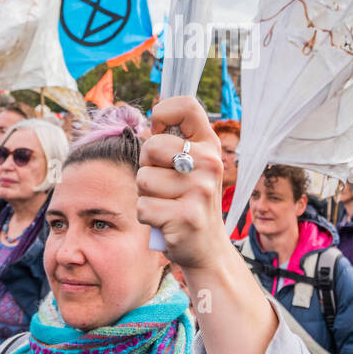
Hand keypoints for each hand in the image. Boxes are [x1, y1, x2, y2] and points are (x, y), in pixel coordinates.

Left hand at [137, 97, 226, 269]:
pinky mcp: (186, 217)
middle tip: (164, 183)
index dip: (163, 112)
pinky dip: (146, 216)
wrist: (208, 248)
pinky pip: (143, 207)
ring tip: (166, 203)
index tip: (158, 131)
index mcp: (210, 145)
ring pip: (143, 179)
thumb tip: (150, 124)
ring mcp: (200, 190)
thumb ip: (175, 142)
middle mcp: (210, 163)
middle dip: (146, 166)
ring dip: (146, 194)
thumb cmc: (190, 200)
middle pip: (152, 146)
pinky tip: (165, 220)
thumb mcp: (193, 166)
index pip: (187, 106)